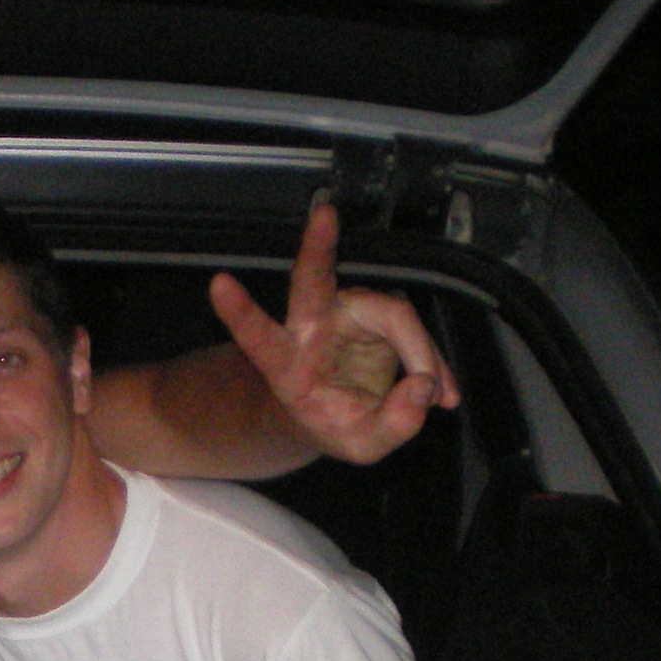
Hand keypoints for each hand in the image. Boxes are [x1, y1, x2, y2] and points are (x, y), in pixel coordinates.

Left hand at [207, 202, 459, 466]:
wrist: (341, 413)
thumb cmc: (336, 425)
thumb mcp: (360, 445)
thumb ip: (391, 425)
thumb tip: (421, 390)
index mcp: (287, 362)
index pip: (259, 337)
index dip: (240, 312)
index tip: (218, 284)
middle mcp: (312, 326)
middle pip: (312, 281)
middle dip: (317, 247)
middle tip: (324, 214)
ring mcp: (346, 311)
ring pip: (395, 316)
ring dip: (424, 357)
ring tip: (439, 397)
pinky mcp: (377, 310)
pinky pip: (413, 329)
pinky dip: (432, 361)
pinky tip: (443, 392)